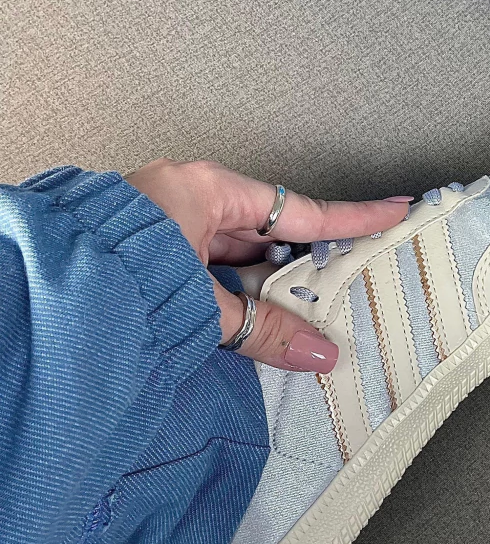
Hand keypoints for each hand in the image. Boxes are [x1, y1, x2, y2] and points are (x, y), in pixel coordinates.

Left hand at [124, 160, 410, 371]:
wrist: (40, 296)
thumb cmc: (114, 274)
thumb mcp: (202, 303)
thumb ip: (263, 329)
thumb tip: (320, 353)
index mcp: (202, 189)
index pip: (299, 209)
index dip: (352, 219)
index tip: (394, 210)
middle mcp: (184, 196)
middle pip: (267, 231)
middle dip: (304, 263)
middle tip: (345, 284)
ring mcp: (163, 221)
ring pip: (235, 252)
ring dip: (265, 285)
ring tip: (300, 316)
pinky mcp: (145, 250)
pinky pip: (208, 265)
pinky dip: (232, 291)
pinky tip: (249, 319)